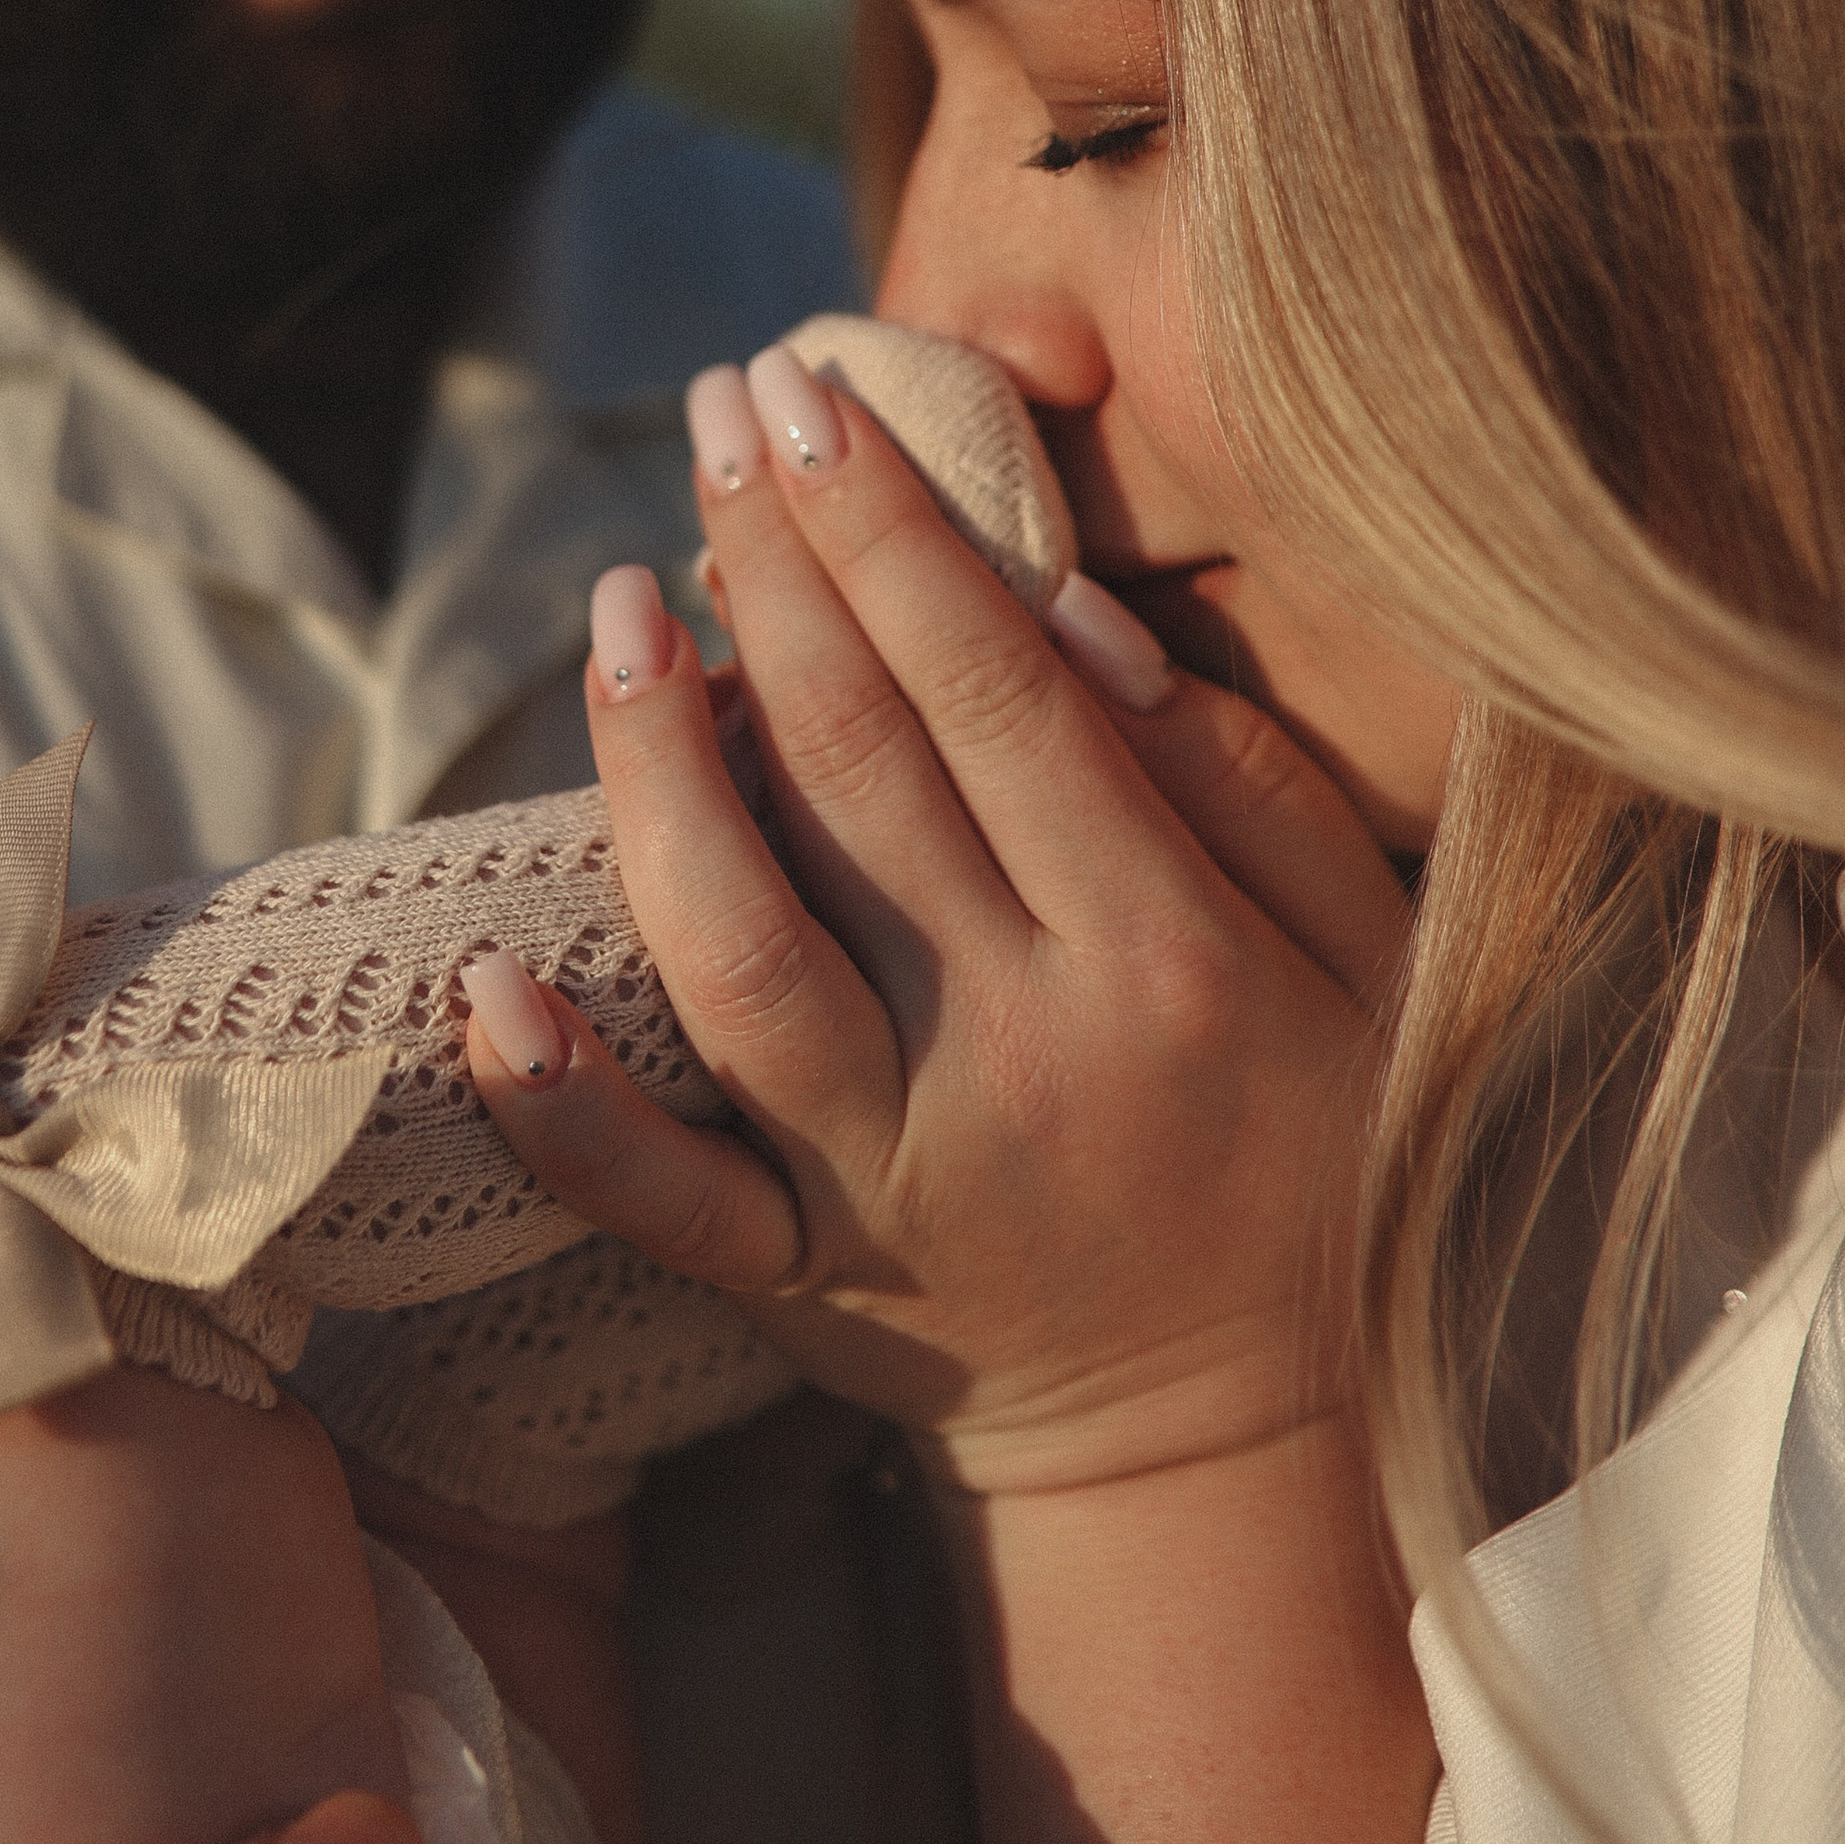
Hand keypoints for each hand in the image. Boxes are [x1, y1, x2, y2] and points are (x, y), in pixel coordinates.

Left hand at [464, 369, 1412, 1497]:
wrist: (1238, 1448)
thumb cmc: (1306, 1150)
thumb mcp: (1366, 965)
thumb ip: (1242, 784)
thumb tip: (1069, 615)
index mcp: (1169, 953)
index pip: (1000, 693)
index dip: (898, 529)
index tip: (821, 395)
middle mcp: (1024, 1053)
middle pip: (862, 771)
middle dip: (778, 564)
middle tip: (717, 410)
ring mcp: (897, 1175)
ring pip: (739, 950)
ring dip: (660, 767)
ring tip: (619, 605)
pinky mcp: (805, 1279)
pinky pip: (661, 1202)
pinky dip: (557, 1104)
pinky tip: (479, 981)